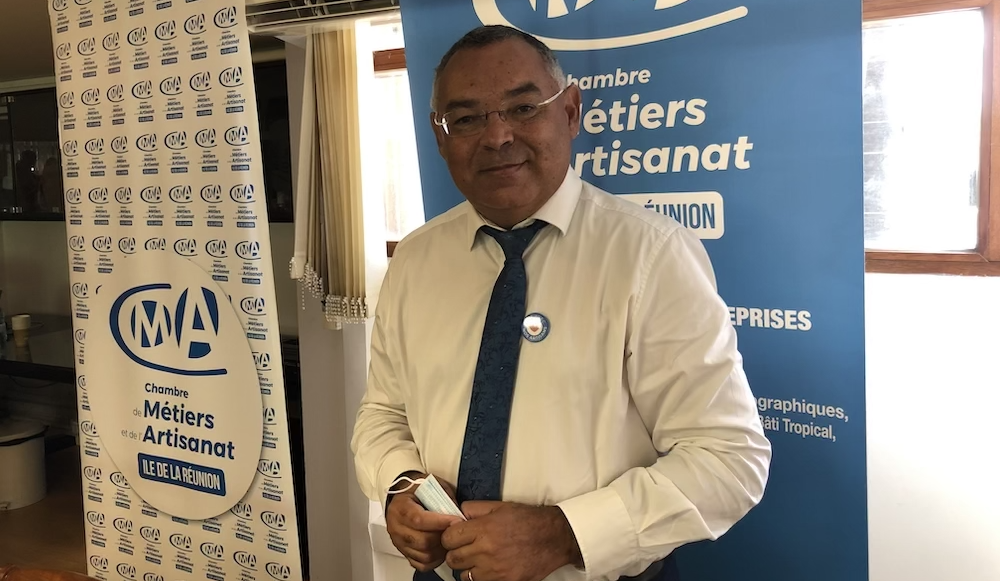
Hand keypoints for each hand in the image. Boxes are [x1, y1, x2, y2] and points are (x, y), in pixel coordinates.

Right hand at [386, 472, 462, 571]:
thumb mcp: (431, 486)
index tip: (456, 520)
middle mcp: (397, 527)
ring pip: (424, 555)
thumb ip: (444, 499)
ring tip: (449, 540)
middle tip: (455, 531)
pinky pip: (421, 564)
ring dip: (441, 550)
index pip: (419, 520)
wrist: (402, 497)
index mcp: (401, 508)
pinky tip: (440, 549)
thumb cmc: (416, 491)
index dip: (440, 522)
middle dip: (443, 537)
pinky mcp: (404, 552)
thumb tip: (459, 513)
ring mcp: (399, 542)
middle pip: (422, 541)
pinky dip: (434, 560)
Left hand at [443, 502, 581, 580]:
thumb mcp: (500, 507)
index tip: (455, 536)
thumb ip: (474, 509)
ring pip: (463, 575)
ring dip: (467, 568)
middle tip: (465, 549)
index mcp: (483, 529)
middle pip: (452, 559)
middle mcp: (486, 550)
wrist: (554, 538)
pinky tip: (489, 568)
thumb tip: (456, 514)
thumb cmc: (528, 520)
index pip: (448, 538)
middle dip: (455, 553)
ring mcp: (494, 570)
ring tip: (478, 560)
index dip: (449, 537)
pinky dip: (480, 577)